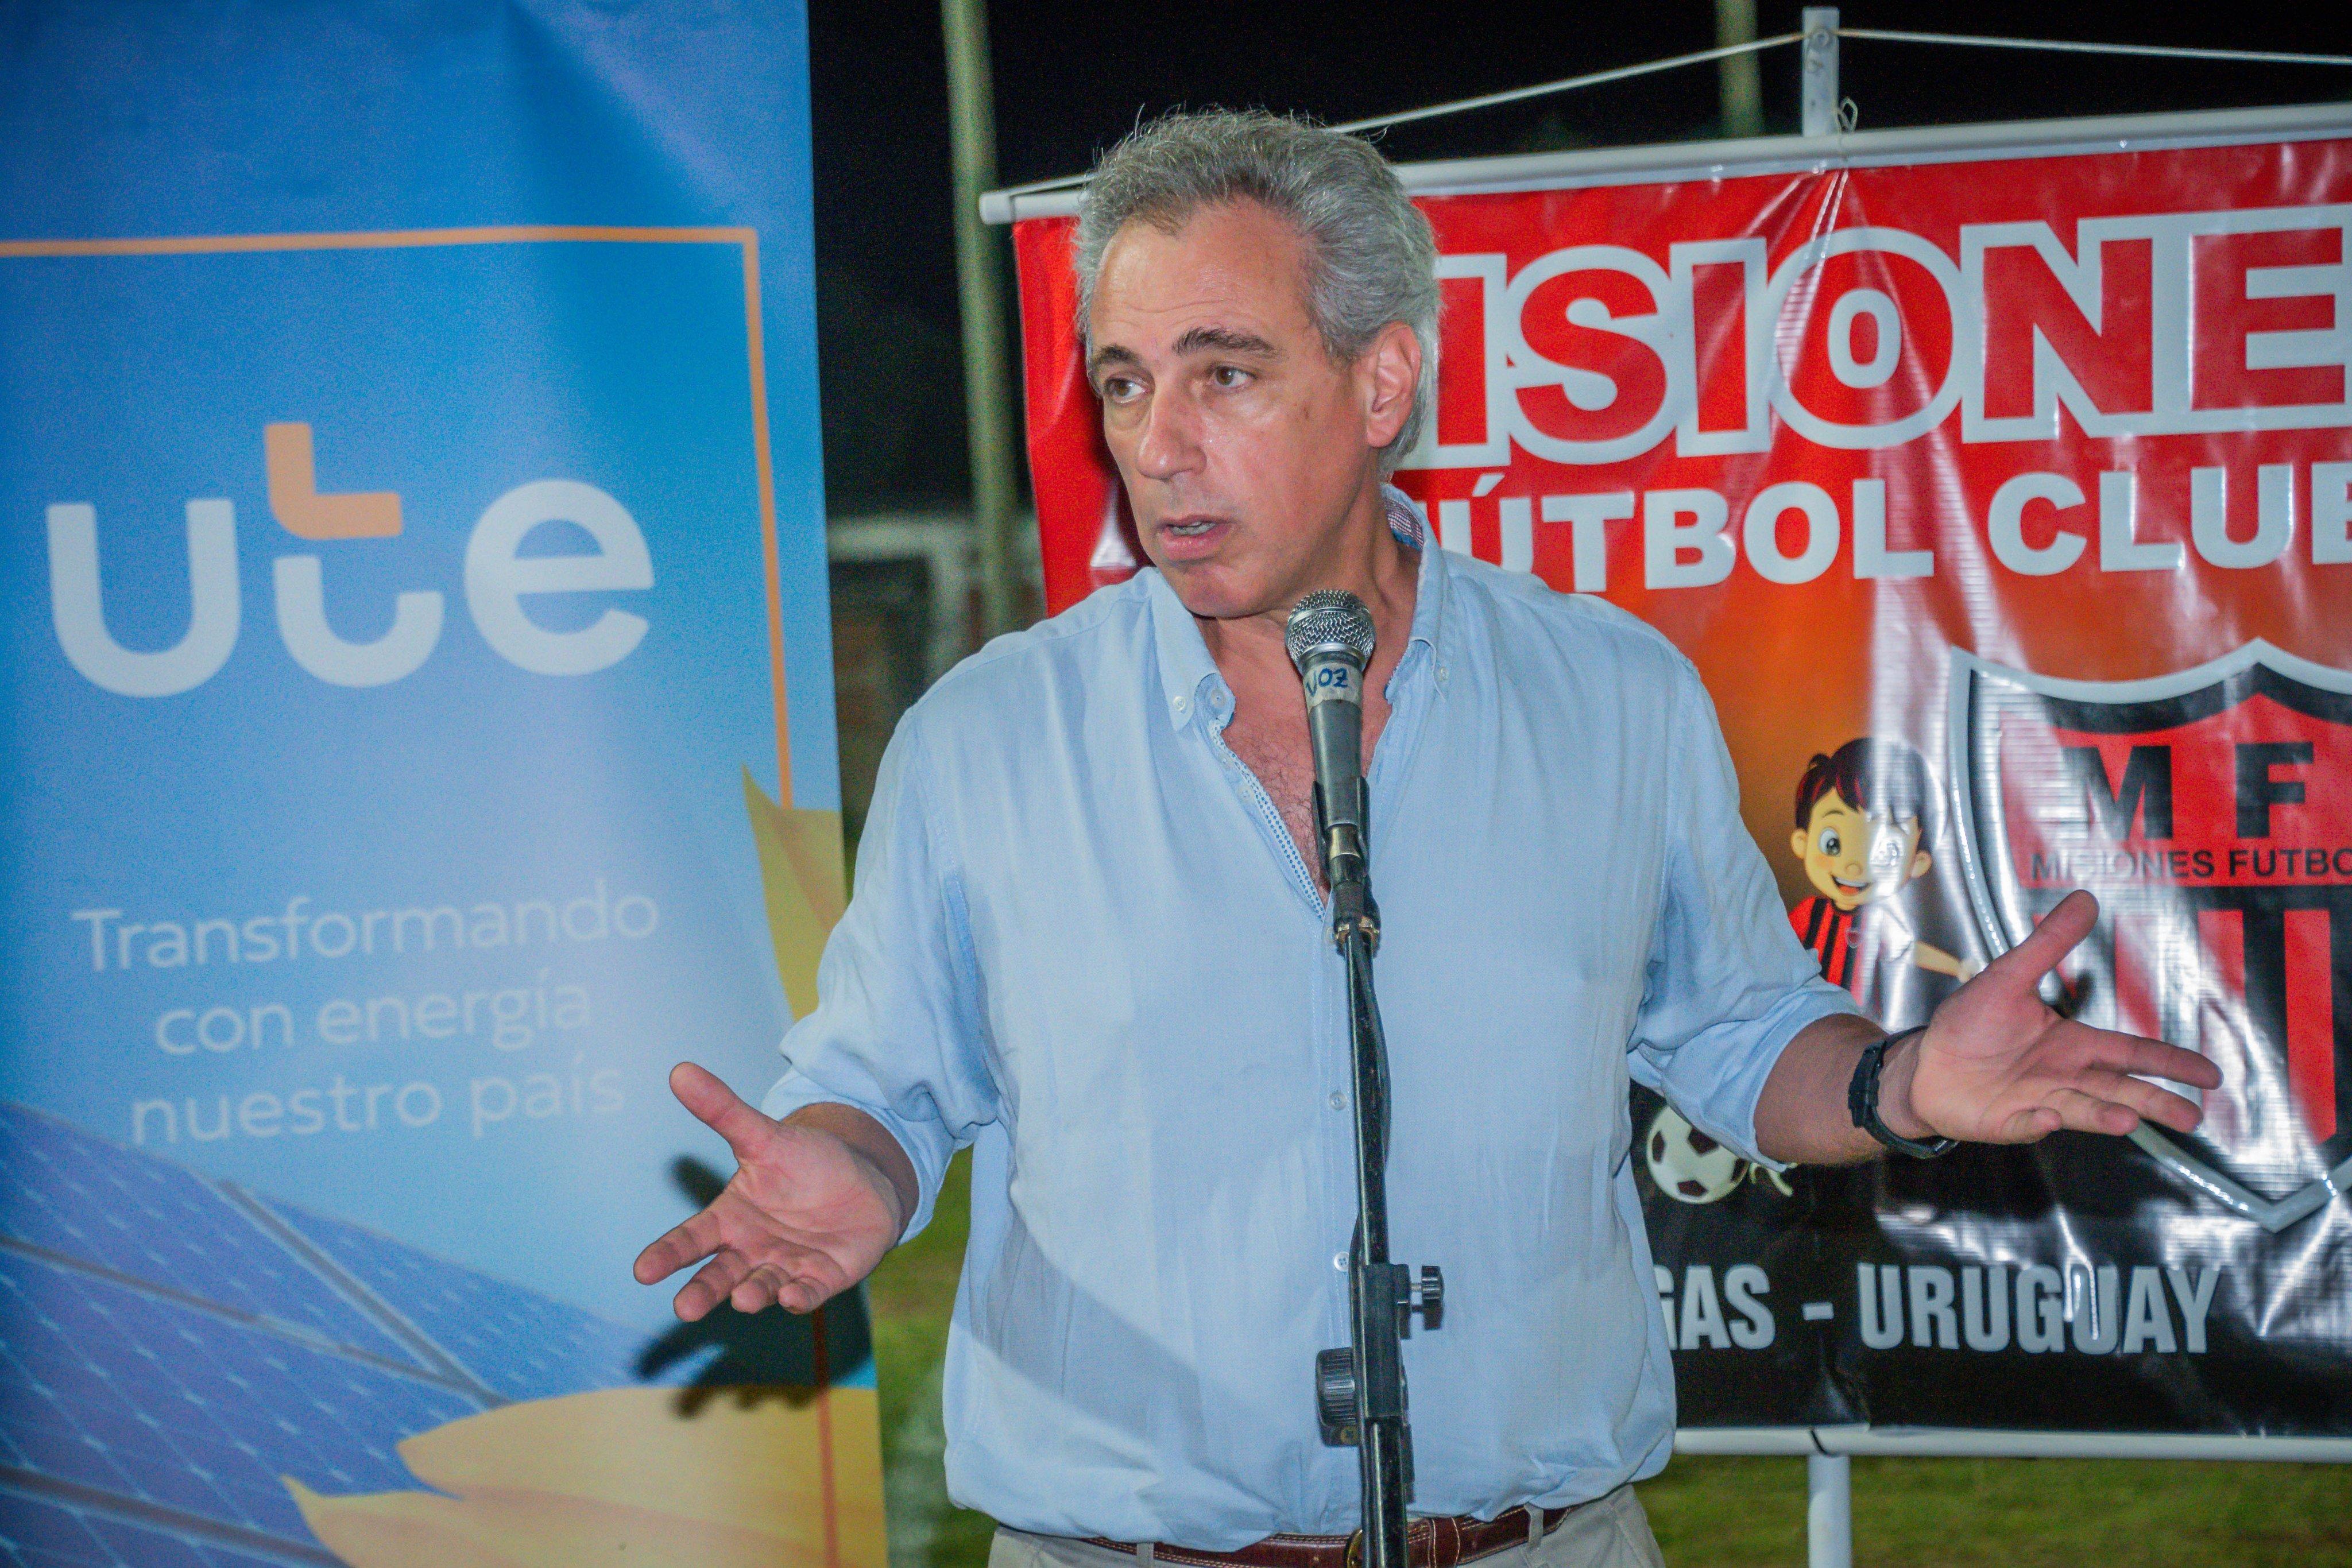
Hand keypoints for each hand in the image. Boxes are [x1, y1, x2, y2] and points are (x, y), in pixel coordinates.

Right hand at [632, 1063, 905, 1319]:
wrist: (862, 1183)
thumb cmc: (804, 1164)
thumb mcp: (764, 1137)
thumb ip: (723, 1111)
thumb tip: (679, 1070)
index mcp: (731, 1220)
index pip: (692, 1240)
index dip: (667, 1255)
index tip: (642, 1270)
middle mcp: (753, 1251)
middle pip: (721, 1275)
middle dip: (703, 1292)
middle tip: (683, 1309)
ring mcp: (787, 1267)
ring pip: (763, 1287)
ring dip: (753, 1294)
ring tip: (743, 1299)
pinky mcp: (822, 1278)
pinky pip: (809, 1292)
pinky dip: (800, 1297)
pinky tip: (794, 1298)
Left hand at [1894, 890, 2223, 1143]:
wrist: (1926, 1063)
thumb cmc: (1970, 1024)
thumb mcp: (2008, 977)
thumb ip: (2048, 944)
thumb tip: (2084, 899)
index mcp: (2072, 1045)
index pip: (2132, 1052)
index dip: (2171, 1063)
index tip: (2210, 1075)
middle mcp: (2065, 1077)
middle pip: (2120, 1090)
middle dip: (2156, 1103)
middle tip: (2191, 1118)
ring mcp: (2041, 1102)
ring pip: (2083, 1111)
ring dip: (2105, 1116)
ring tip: (2127, 1119)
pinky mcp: (2010, 1122)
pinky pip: (2030, 1125)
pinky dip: (2041, 1124)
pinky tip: (2048, 1118)